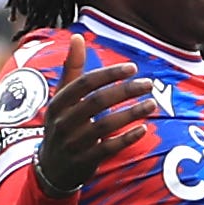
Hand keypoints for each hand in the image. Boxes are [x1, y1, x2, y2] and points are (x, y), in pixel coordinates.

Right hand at [37, 34, 151, 193]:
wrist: (51, 167)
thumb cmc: (62, 124)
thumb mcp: (61, 97)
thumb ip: (71, 69)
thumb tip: (77, 37)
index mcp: (58, 102)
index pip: (84, 84)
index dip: (108, 75)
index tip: (132, 68)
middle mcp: (63, 121)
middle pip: (96, 102)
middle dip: (124, 91)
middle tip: (148, 84)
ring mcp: (73, 143)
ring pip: (104, 125)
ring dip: (130, 113)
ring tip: (152, 104)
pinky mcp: (85, 161)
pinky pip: (108, 148)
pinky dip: (126, 138)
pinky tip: (143, 129)